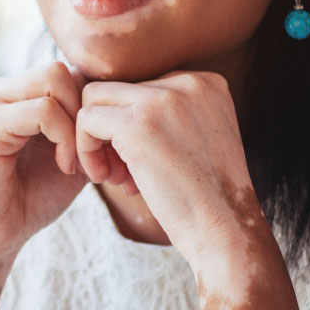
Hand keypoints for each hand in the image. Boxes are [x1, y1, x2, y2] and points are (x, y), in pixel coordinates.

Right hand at [0, 61, 88, 264]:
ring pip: (56, 80)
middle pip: (66, 69)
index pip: (72, 70)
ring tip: (79, 163)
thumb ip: (89, 121)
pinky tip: (65, 167)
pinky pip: (43, 110)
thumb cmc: (34, 196)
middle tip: (96, 158)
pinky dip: (64, 138)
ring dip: (78, 125)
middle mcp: (2, 89)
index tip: (108, 151)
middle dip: (90, 113)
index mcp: (19, 91)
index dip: (97, 106)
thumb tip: (125, 97)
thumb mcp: (74, 151)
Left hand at [73, 70, 263, 264]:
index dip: (130, 126)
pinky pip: (86, 119)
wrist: (224, 228)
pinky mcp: (138, 124)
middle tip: (118, 172)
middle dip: (108, 131)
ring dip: (94, 139)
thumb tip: (115, 106)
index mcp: (206, 82)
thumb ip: (167, 115)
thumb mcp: (196, 139)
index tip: (138, 162)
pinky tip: (104, 179)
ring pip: (95, 97)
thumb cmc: (207, 197)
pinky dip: (85, 149)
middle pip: (117, 89)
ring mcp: (163, 99)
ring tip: (112, 177)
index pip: (142, 86)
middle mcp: (189, 81)